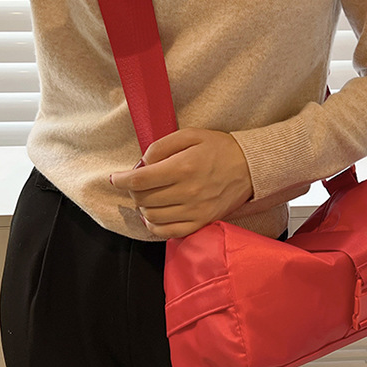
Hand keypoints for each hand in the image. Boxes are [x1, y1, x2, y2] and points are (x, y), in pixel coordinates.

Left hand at [110, 129, 253, 238]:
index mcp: (183, 167)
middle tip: (138, 183)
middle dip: (133, 191)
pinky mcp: (202, 221)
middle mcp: (188, 192)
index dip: (121, 180)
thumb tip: (142, 163)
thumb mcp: (191, 135)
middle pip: (144, 199)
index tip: (115, 178)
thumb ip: (162, 145)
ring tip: (148, 196)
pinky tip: (154, 216)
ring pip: (152, 217)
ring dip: (143, 207)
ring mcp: (195, 210)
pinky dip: (155, 226)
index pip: (140, 180)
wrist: (252, 167)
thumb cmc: (220, 148)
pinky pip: (169, 232)